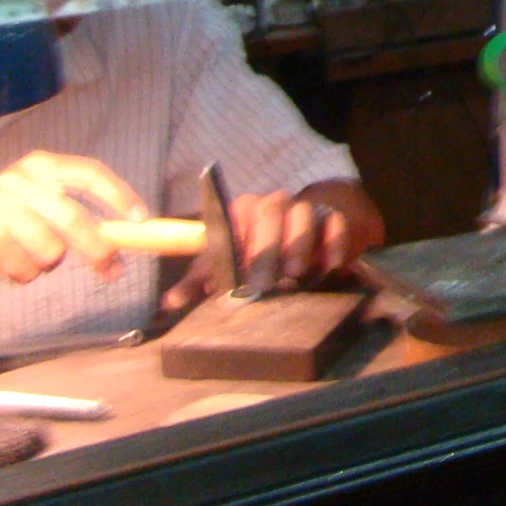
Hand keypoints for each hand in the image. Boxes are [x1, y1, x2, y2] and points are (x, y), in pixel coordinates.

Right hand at [0, 153, 148, 285]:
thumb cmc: (10, 212)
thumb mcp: (40, 194)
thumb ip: (75, 205)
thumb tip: (128, 231)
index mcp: (42, 165)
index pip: (90, 174)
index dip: (119, 196)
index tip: (142, 220)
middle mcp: (19, 183)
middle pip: (73, 218)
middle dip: (99, 248)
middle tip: (114, 269)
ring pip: (51, 251)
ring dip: (50, 263)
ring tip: (33, 253)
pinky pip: (26, 270)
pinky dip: (26, 274)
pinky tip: (11, 261)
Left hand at [161, 181, 379, 310]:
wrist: (301, 233)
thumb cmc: (254, 252)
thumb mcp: (224, 265)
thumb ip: (200, 281)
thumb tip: (170, 302)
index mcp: (241, 211)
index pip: (235, 220)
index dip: (235, 247)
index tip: (236, 277)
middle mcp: (272, 202)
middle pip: (269, 212)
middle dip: (266, 249)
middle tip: (265, 283)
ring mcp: (304, 207)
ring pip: (302, 213)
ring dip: (298, 244)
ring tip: (294, 274)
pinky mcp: (332, 216)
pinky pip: (335, 223)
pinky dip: (333, 244)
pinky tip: (330, 267)